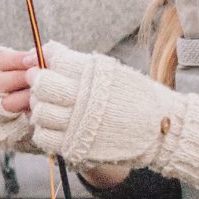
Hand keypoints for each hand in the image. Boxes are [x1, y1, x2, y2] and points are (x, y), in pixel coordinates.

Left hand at [26, 43, 198, 187]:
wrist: (161, 128)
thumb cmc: (134, 96)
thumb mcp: (111, 70)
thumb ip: (77, 62)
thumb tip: (44, 52)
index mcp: (93, 73)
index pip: (53, 59)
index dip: (41, 61)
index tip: (42, 65)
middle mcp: (84, 97)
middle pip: (41, 85)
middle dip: (37, 82)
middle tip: (43, 86)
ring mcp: (78, 123)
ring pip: (39, 111)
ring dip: (40, 107)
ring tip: (51, 107)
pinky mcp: (76, 145)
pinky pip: (43, 136)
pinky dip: (44, 130)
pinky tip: (55, 126)